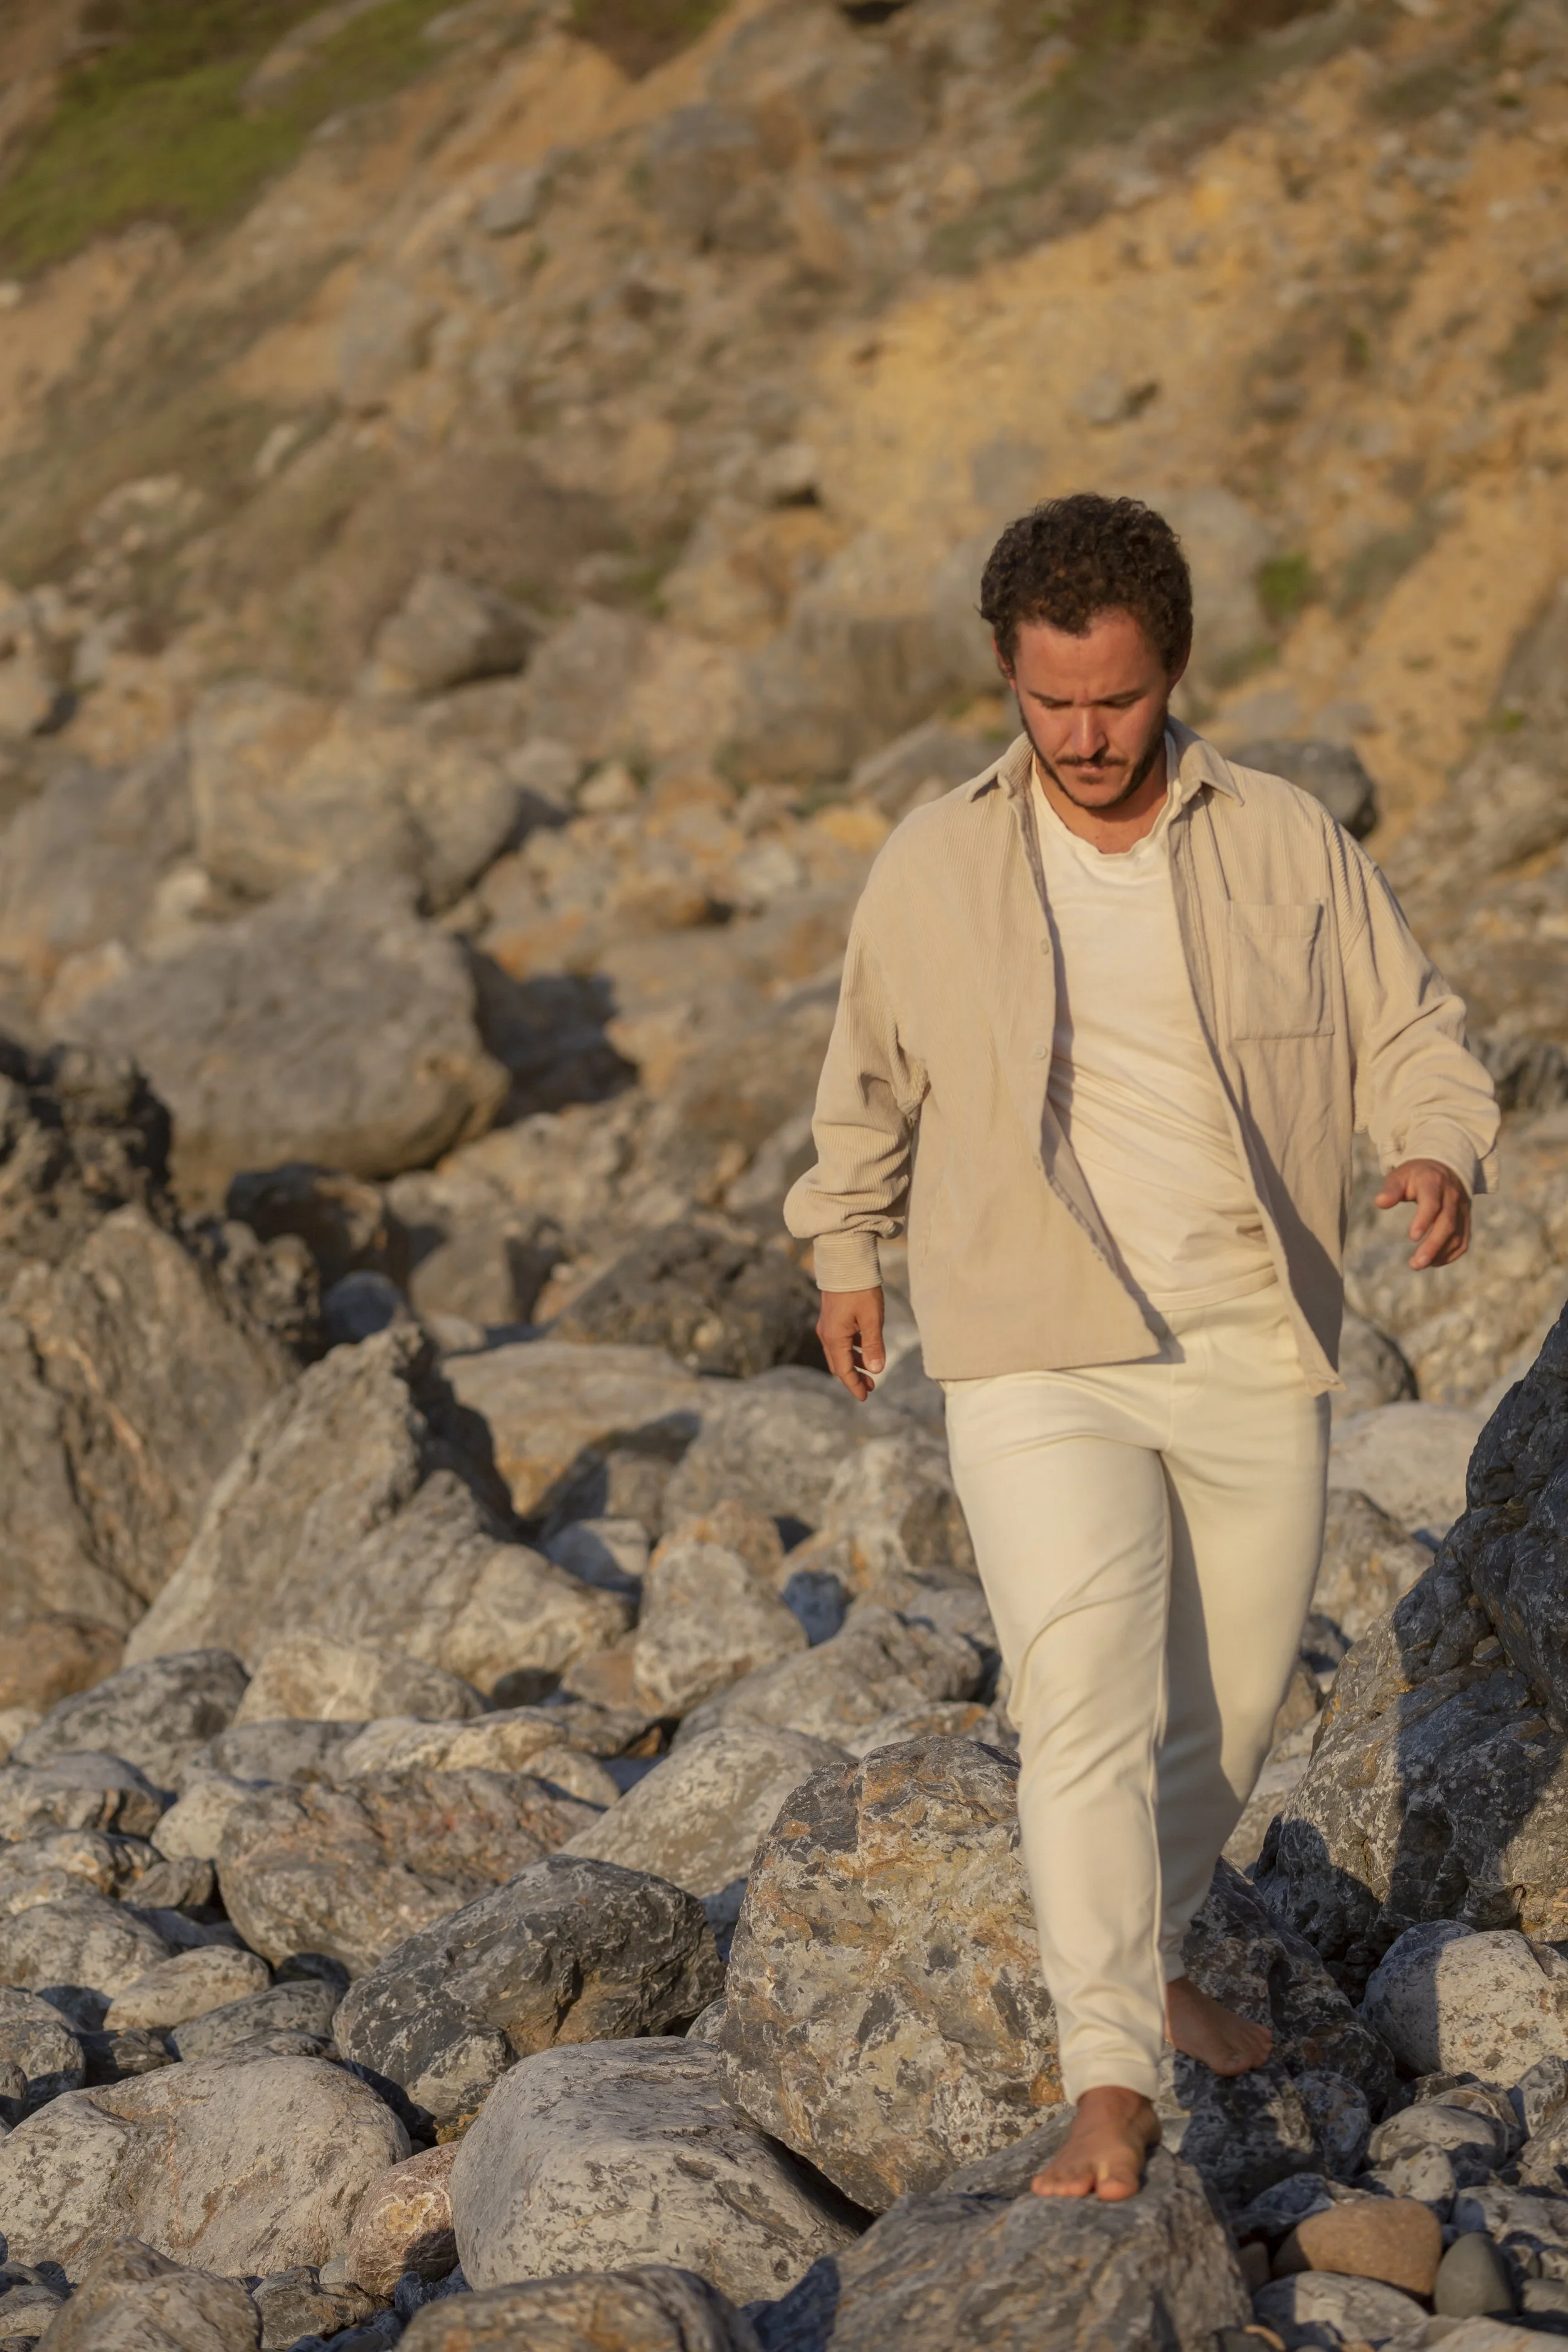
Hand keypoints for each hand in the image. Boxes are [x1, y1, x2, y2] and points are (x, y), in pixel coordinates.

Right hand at [817, 1286, 885, 1401]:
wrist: (845, 1262)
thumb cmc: (860, 1290)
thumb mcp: (872, 1319)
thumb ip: (873, 1345)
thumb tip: (876, 1370)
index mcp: (835, 1338)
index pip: (843, 1370)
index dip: (854, 1385)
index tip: (865, 1397)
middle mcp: (827, 1334)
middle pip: (839, 1364)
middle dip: (854, 1377)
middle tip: (870, 1387)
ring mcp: (828, 1326)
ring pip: (840, 1353)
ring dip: (854, 1363)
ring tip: (871, 1370)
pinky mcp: (832, 1318)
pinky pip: (841, 1341)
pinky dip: (852, 1349)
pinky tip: (865, 1348)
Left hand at [1375, 1158, 1470, 1270]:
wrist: (1444, 1165)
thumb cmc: (1415, 1174)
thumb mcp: (1400, 1175)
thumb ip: (1390, 1189)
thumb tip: (1379, 1202)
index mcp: (1433, 1183)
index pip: (1432, 1203)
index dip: (1424, 1220)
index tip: (1412, 1237)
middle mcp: (1452, 1196)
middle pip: (1447, 1223)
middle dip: (1433, 1246)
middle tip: (1415, 1264)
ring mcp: (1462, 1209)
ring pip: (1457, 1235)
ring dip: (1440, 1254)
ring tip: (1419, 1265)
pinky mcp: (1465, 1219)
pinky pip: (1463, 1240)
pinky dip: (1451, 1254)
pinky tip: (1434, 1262)